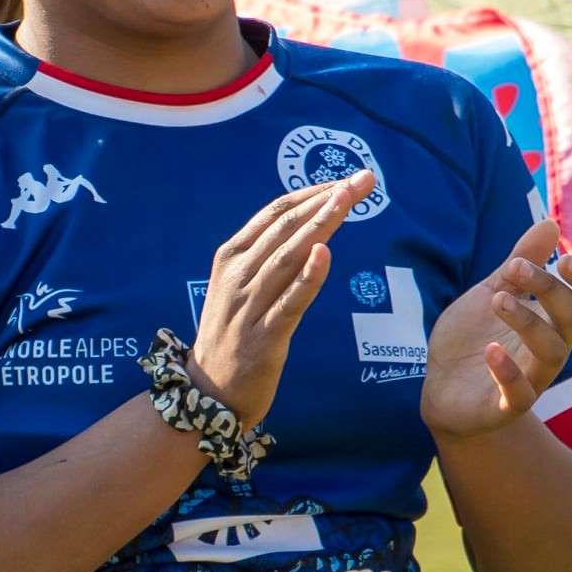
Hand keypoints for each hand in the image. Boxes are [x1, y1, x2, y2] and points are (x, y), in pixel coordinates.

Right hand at [189, 170, 375, 428]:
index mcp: (231, 257)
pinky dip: (308, 277)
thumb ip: (267, 259)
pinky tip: (325, 253)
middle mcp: (237, 276)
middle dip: (327, 198)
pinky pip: (289, 303)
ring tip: (347, 199)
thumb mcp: (239, 288)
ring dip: (321, 224)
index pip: (276, 213)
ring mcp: (248, 306)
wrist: (207, 392)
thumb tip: (310, 229)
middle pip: (287, 227)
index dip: (313, 192)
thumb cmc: (232, 335)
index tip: (346, 179)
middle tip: (363, 179)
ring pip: (288, 257)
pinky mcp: (263, 337)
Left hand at [420, 218, 571, 442]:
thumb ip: (520, 263)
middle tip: (515, 267)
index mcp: (551, 322)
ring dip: (528, 320)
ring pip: (551, 352)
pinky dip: (508, 372)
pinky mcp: (504, 406)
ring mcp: (530, 379)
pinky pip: (520, 395)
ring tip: (497, 299)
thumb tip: (550, 224)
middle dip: (549, 288)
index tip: (562, 258)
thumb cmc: (474, 337)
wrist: (440, 387)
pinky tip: (491, 349)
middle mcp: (548, 350)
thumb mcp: (493, 292)